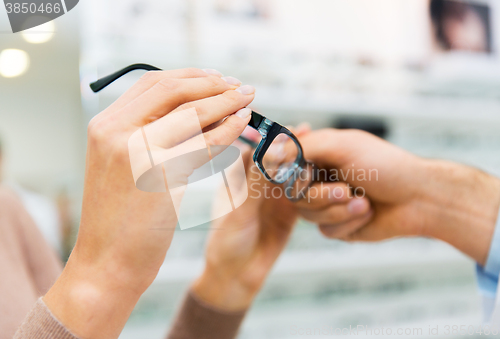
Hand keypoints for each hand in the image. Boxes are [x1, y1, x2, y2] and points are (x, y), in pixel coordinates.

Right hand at [44, 69, 255, 338]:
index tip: (217, 78)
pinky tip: (243, 126)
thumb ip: (147, 134)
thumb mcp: (122, 165)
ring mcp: (140, 151)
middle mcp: (118, 132)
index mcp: (105, 126)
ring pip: (194, 113)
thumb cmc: (119, 217)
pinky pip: (206, 143)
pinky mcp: (164, 175)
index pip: (154, 83)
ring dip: (228, 103)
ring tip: (248, 101)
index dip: (191, 76)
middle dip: (214, 84)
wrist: (107, 262)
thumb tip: (198, 109)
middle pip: (176, 90)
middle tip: (240, 87)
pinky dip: (229, 130)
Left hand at [192, 125, 364, 310]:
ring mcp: (276, 195)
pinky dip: (322, 193)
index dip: (278, 138)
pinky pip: (309, 198)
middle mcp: (259, 181)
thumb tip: (270, 150)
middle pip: (283, 159)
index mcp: (239, 175)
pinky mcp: (291, 210)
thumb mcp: (238, 212)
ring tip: (327, 155)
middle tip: (318, 139)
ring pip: (299, 177)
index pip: (259, 148)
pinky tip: (338, 185)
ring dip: (314, 171)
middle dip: (301, 151)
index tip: (296, 130)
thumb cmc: (226, 243)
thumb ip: (255, 183)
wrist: (236, 276)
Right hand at [299, 128, 499, 264]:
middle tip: (346, 190)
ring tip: (364, 202)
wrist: (419, 198)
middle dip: (321, 197)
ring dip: (339, 210)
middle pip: (293, 196)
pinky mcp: (339, 226)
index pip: (285, 166)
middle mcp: (320, 179)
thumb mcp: (341, 146)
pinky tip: (368, 213)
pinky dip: (349, 222)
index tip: (304, 176)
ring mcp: (329, 203)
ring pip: (308, 216)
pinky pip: (327, 230)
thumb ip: (303, 147)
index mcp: (319, 156)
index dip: (290, 176)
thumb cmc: (384, 166)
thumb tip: (270, 153)